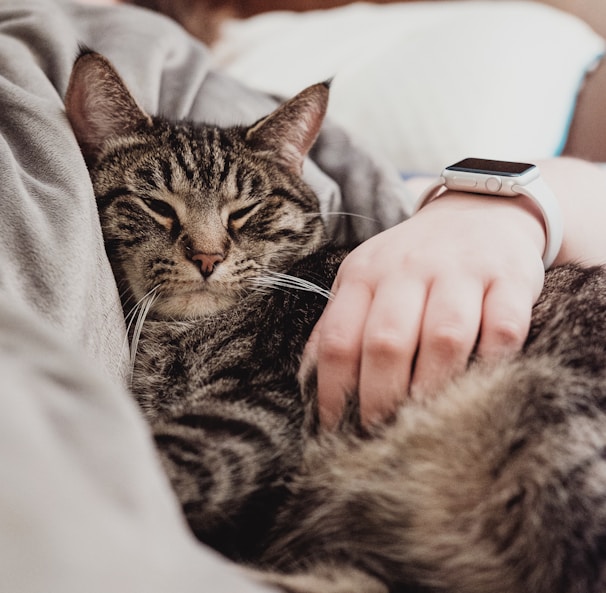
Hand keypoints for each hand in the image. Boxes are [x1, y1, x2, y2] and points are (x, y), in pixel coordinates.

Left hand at [302, 191, 545, 428]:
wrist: (480, 209)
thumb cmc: (414, 260)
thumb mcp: (366, 278)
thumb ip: (340, 322)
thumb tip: (311, 381)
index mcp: (365, 274)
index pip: (338, 339)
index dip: (332, 391)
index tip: (335, 428)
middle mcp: (408, 269)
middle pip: (387, 342)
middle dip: (380, 398)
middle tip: (381, 434)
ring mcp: (461, 271)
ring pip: (444, 337)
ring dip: (433, 388)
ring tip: (426, 424)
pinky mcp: (509, 278)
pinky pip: (503, 328)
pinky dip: (492, 363)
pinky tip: (481, 386)